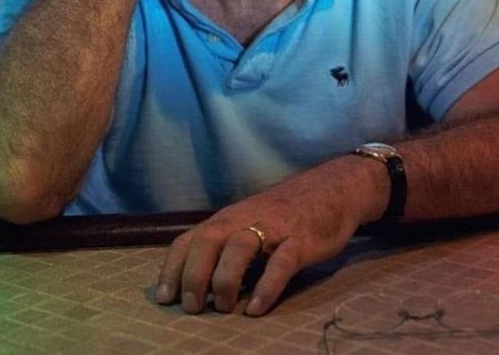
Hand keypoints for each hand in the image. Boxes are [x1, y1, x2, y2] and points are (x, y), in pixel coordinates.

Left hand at [155, 156, 385, 315]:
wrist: (333, 188)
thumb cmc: (288, 212)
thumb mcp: (251, 222)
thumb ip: (228, 245)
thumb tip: (202, 284)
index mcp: (230, 218)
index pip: (191, 237)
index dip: (173, 267)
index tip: (165, 298)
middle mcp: (246, 219)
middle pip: (209, 240)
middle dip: (194, 274)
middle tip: (191, 307)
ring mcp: (275, 228)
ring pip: (240, 247)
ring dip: (225, 279)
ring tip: (222, 308)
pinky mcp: (302, 240)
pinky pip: (281, 263)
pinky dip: (266, 286)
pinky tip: (256, 309)